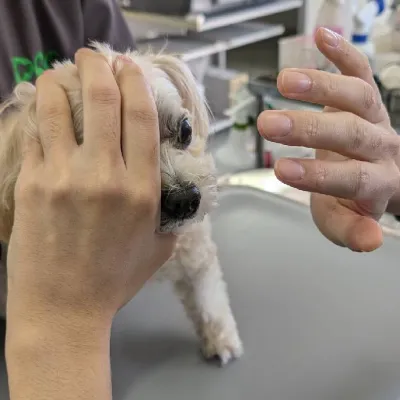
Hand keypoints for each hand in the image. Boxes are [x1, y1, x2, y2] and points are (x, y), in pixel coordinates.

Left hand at [6, 49, 175, 325]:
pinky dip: (40, 113)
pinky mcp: (31, 184)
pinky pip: (35, 135)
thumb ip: (170, 211)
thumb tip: (174, 185)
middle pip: (102, 100)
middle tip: (96, 57)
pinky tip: (44, 107)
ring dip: (61, 79)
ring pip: (58, 107)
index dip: (135, 83)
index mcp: (142, 189)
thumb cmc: (115, 280)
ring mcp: (63, 177)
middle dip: (99, 67)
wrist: (64, 310)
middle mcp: (105, 175)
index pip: (141, 118)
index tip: (129, 67)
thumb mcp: (159, 247)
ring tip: (64, 71)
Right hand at [257, 27, 399, 251]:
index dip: (318, 174)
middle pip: (351, 132)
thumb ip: (350, 231)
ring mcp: (375, 116)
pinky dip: (342, 52)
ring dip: (320, 86)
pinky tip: (321, 36)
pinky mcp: (367, 96)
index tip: (282, 170)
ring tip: (282, 81)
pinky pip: (360, 69)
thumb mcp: (345, 222)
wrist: (373, 171)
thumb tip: (369, 241)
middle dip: (309, 128)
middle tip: (268, 124)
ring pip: (356, 95)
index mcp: (376, 183)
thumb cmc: (351, 198)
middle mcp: (381, 146)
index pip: (351, 178)